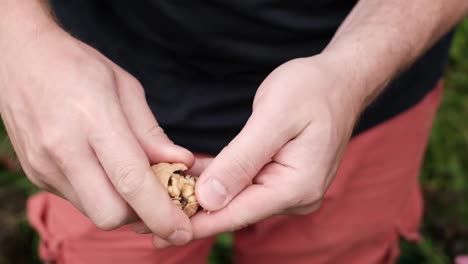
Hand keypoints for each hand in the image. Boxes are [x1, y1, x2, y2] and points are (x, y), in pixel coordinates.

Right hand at [0, 27, 193, 244]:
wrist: (19, 59)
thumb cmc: (78, 66)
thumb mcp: (125, 88)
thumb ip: (152, 132)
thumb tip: (182, 163)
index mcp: (92, 118)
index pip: (131, 181)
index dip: (162, 212)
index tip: (183, 229)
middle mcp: (63, 148)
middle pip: (110, 214)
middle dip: (142, 216)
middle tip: (160, 196)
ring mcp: (44, 165)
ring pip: (94, 213)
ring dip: (122, 208)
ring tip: (135, 182)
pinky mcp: (35, 174)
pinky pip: (78, 201)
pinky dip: (101, 197)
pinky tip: (106, 173)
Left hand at [154, 54, 364, 246]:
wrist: (340, 82)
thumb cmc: (312, 90)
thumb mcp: (275, 117)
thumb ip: (242, 159)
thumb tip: (210, 198)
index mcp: (297, 185)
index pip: (237, 212)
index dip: (196, 221)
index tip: (157, 232)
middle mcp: (295, 196)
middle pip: (234, 210)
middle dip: (192, 212)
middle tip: (145, 219)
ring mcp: (289, 189)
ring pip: (236, 199)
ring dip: (200, 197)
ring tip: (157, 200)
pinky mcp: (281, 179)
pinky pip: (243, 185)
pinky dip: (216, 182)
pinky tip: (186, 180)